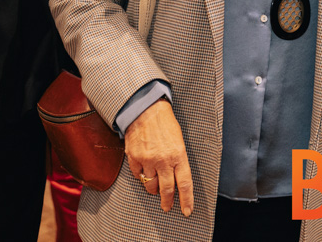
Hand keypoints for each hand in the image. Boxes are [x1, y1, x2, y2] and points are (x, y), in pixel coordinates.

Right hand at [125, 99, 193, 215]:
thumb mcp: (179, 140)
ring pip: (151, 185)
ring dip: (154, 189)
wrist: (146, 110)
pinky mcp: (134, 158)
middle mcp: (164, 160)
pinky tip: (144, 171)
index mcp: (179, 155)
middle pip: (167, 189)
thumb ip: (178, 159)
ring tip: (155, 187)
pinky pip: (138, 176)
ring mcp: (148, 160)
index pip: (185, 183)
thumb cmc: (165, 124)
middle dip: (167, 202)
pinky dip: (141, 176)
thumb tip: (177, 178)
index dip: (187, 200)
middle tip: (167, 207)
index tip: (187, 211)